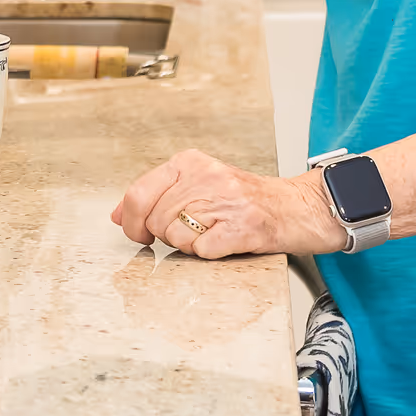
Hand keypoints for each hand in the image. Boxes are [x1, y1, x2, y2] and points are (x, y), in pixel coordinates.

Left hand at [110, 149, 343, 258]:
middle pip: (155, 221)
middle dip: (168, 235)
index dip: (131, 222)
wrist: (298, 207)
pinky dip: (210, 254)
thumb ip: (157, 195)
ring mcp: (225, 201)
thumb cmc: (246, 199)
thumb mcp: (198, 184)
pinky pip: (201, 252)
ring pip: (175, 238)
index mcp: (191, 162)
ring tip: (214, 232)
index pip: (138, 194)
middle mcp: (206, 176)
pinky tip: (226, 241)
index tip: (140, 233)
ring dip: (190, 245)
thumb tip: (118, 215)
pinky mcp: (240, 227)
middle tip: (195, 230)